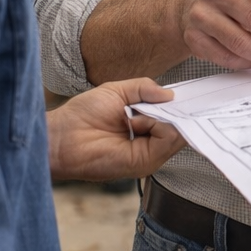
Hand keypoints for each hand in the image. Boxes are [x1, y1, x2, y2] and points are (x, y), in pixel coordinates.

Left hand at [47, 78, 186, 181]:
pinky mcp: (144, 162)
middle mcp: (150, 142)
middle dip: (175, 109)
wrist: (61, 137)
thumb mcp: (117, 91)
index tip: (189, 92)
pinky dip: (157, 125)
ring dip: (161, 117)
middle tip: (160, 100)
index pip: (174, 117)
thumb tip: (170, 95)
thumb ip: (144, 88)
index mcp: (145, 125)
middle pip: (181, 125)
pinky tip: (136, 123)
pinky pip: (168, 140)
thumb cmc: (82, 115)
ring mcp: (149, 154)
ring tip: (135, 116)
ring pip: (178, 132)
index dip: (181, 105)